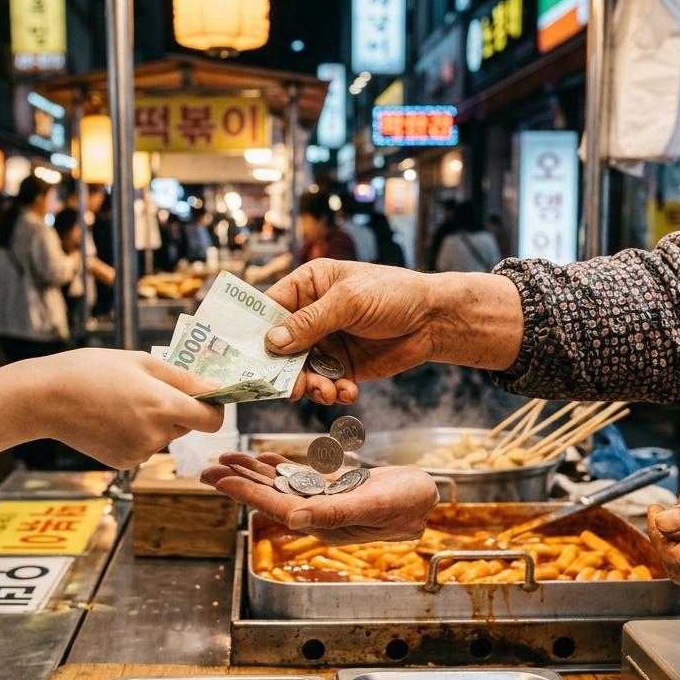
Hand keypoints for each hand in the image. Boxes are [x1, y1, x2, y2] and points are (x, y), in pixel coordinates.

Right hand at [29, 348, 224, 468]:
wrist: (44, 398)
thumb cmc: (91, 370)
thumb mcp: (141, 362)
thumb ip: (183, 377)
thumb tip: (217, 387)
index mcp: (163, 406)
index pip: (212, 420)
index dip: (214, 407)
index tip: (206, 395)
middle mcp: (155, 435)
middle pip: (187, 425)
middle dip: (178, 409)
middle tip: (150, 388)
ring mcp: (139, 453)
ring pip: (164, 436)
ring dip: (156, 421)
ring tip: (122, 401)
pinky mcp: (123, 463)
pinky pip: (144, 446)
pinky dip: (136, 433)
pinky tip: (111, 418)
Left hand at [201, 452, 438, 544]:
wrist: (432, 497)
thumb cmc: (411, 502)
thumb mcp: (376, 503)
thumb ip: (334, 511)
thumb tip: (291, 518)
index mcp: (325, 521)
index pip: (276, 505)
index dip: (245, 493)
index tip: (218, 479)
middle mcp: (320, 514)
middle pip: (271, 496)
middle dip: (239, 482)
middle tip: (207, 468)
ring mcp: (326, 502)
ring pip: (282, 485)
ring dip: (254, 472)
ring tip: (227, 459)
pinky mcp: (335, 489)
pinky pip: (301, 477)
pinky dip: (281, 466)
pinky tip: (263, 458)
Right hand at [263, 260, 522, 404]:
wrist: (434, 320)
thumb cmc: (394, 293)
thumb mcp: (350, 300)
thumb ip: (311, 321)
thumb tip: (273, 342)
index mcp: (308, 286)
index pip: (269, 308)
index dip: (255, 332)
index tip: (245, 357)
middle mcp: (311, 316)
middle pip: (281, 347)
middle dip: (284, 370)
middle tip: (291, 389)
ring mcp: (326, 343)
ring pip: (302, 371)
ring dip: (311, 386)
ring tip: (328, 392)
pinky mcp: (343, 367)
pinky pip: (327, 384)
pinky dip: (334, 392)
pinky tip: (348, 392)